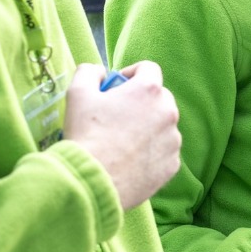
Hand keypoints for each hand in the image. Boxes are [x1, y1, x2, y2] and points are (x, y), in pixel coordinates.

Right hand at [63, 61, 181, 210]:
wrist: (94, 182)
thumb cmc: (86, 135)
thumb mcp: (77, 94)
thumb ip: (89, 72)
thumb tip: (100, 72)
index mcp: (149, 90)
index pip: (149, 69)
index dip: (131, 73)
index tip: (117, 86)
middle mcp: (168, 112)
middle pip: (159, 98)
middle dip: (140, 102)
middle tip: (117, 115)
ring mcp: (173, 141)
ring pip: (163, 126)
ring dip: (148, 127)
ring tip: (122, 142)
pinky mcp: (172, 165)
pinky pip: (164, 152)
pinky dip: (151, 153)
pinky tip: (130, 161)